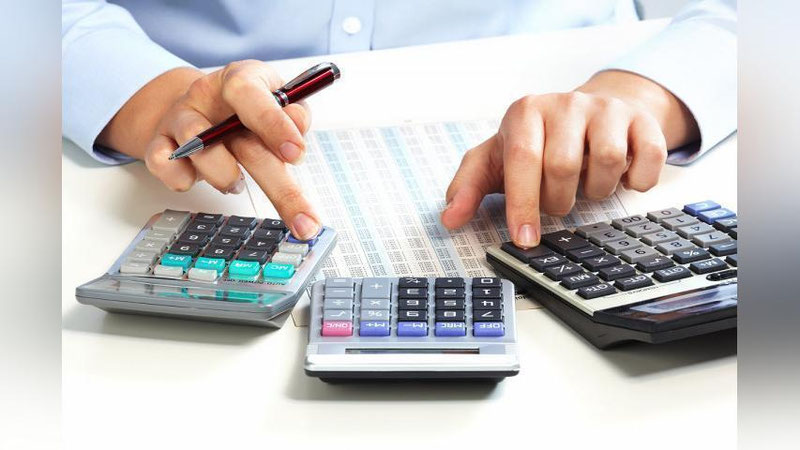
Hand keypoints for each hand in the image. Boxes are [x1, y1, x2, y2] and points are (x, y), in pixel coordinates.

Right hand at [97, 60, 320, 238]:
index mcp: (241, 79)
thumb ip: (294, 114)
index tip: (296, 155)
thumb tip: (298, 127)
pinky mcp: (158, 143)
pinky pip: (166, 169)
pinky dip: (183, 181)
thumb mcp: (276, 100)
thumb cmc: (246, 107)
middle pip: (243, 143)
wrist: (199, 105)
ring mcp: (179, 119)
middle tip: (304, 222)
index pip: (250, 94)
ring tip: (237, 182)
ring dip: (227, 178)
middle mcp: (206, 96)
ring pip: (201, 153)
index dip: (273, 124)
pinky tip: (196, 178)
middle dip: (280, 189)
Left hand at [441, 70, 698, 247]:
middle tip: (558, 201)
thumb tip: (449, 219)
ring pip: (608, 163)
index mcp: (525, 112)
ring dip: (597, 191)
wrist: (590, 113)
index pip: (523, 160)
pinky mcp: (642, 121)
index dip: (523, 204)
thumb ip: (468, 187)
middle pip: (564, 166)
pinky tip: (622, 179)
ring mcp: (607, 109)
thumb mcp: (495, 160)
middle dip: (559, 200)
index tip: (525, 240)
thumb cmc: (536, 144)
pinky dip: (638, 181)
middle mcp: (566, 103)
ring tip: (587, 185)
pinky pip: (649, 158)